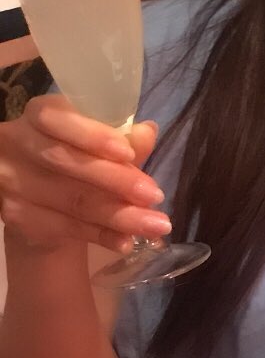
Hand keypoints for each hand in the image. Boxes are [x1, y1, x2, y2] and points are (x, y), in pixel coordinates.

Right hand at [0, 98, 168, 253]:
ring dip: (119, 216)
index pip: (56, 119)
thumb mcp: (97, 141)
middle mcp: (17, 144)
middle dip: (117, 180)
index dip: (92, 136)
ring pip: (71, 201)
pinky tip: (126, 241)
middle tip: (155, 196)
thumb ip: (121, 137)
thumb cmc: (77, 155)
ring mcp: (13, 183)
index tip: (128, 154)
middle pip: (67, 162)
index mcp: (39, 115)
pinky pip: (65, 228)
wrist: (41, 195)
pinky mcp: (16, 216)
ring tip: (156, 225)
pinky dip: (101, 235)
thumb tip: (146, 133)